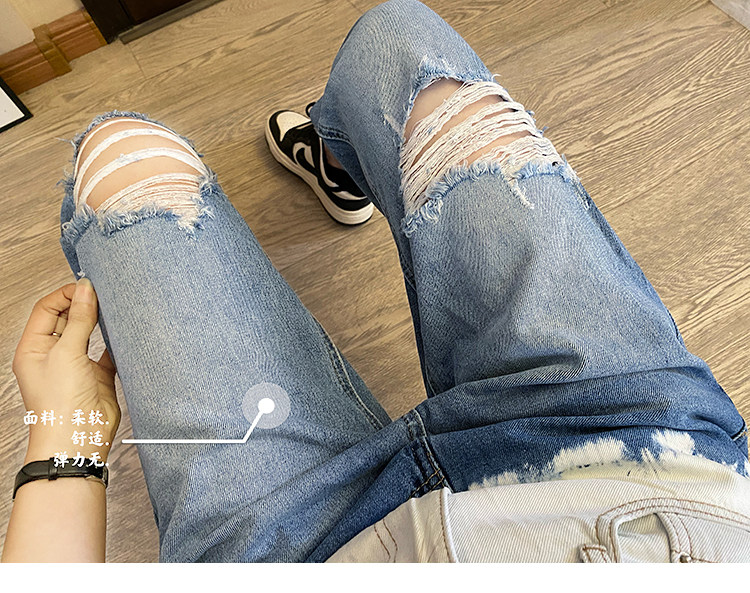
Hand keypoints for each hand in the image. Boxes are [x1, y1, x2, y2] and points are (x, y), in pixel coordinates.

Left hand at [12, 279, 120, 464]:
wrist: (78, 438)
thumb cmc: (60, 403)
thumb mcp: (66, 352)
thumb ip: (79, 319)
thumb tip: (85, 289)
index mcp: (34, 348)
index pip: (47, 309)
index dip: (66, 295)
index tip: (88, 287)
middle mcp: (53, 354)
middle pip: (67, 318)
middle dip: (83, 305)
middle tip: (103, 295)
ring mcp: (76, 365)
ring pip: (88, 333)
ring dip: (100, 322)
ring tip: (114, 311)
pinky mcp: (98, 376)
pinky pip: (108, 353)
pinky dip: (116, 343)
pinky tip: (124, 335)